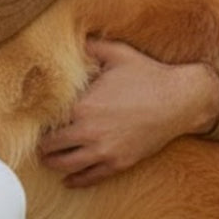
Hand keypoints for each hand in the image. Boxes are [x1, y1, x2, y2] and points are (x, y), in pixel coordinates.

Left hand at [38, 38, 218, 187]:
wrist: (181, 101)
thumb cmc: (148, 75)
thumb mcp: (117, 53)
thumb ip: (90, 46)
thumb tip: (72, 38)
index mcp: (83, 106)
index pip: (48, 120)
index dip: (40, 120)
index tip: (37, 119)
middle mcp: (89, 132)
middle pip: (50, 147)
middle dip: (43, 144)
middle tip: (39, 140)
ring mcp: (104, 150)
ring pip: (66, 165)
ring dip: (53, 163)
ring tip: (48, 159)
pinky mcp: (119, 163)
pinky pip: (90, 178)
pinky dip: (76, 180)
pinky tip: (68, 180)